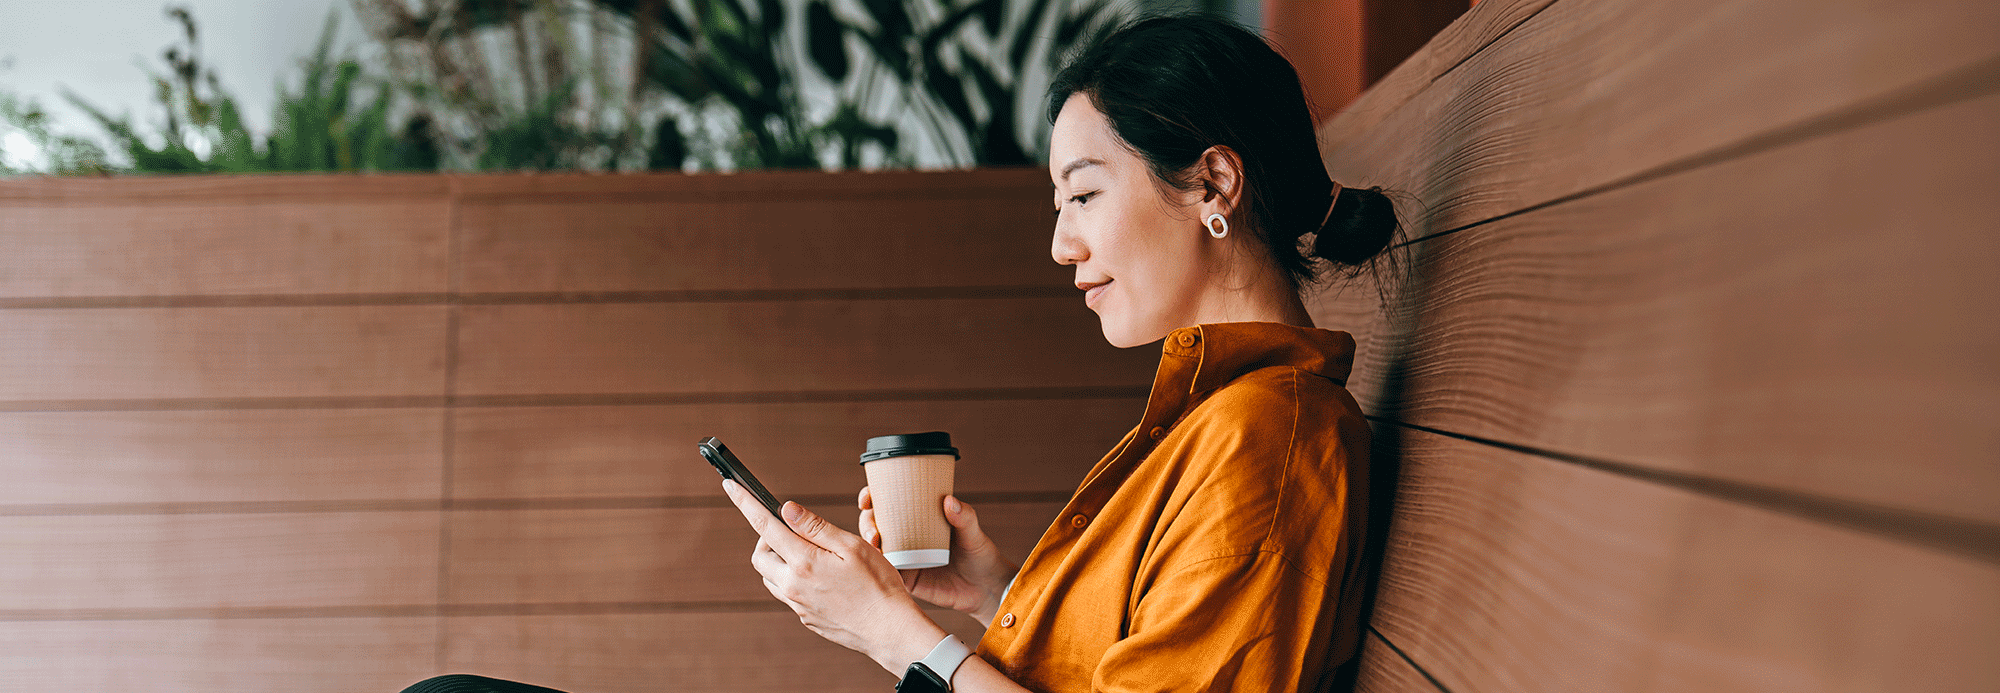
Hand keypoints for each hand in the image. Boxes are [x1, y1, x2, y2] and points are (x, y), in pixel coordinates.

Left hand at [723, 479, 946, 674]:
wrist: (889, 631)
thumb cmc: (878, 586)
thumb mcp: (851, 546)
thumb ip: (815, 527)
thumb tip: (785, 508)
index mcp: (803, 562)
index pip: (764, 526)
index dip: (745, 502)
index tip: (731, 486)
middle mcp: (793, 586)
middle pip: (759, 556)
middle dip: (766, 538)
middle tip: (792, 531)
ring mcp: (798, 605)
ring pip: (770, 577)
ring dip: (778, 561)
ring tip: (809, 554)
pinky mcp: (806, 618)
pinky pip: (787, 594)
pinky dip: (792, 579)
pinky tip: (820, 577)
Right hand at [859, 487, 1019, 626]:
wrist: (987, 589)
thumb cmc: (980, 554)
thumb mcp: (973, 532)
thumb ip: (964, 517)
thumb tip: (949, 500)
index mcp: (919, 519)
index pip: (889, 503)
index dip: (872, 497)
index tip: (868, 498)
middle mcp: (907, 536)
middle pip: (875, 524)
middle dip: (866, 522)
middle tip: (874, 528)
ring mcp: (904, 558)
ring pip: (876, 548)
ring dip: (867, 544)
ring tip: (875, 543)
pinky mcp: (907, 579)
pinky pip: (885, 572)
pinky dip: (876, 568)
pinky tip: (873, 565)